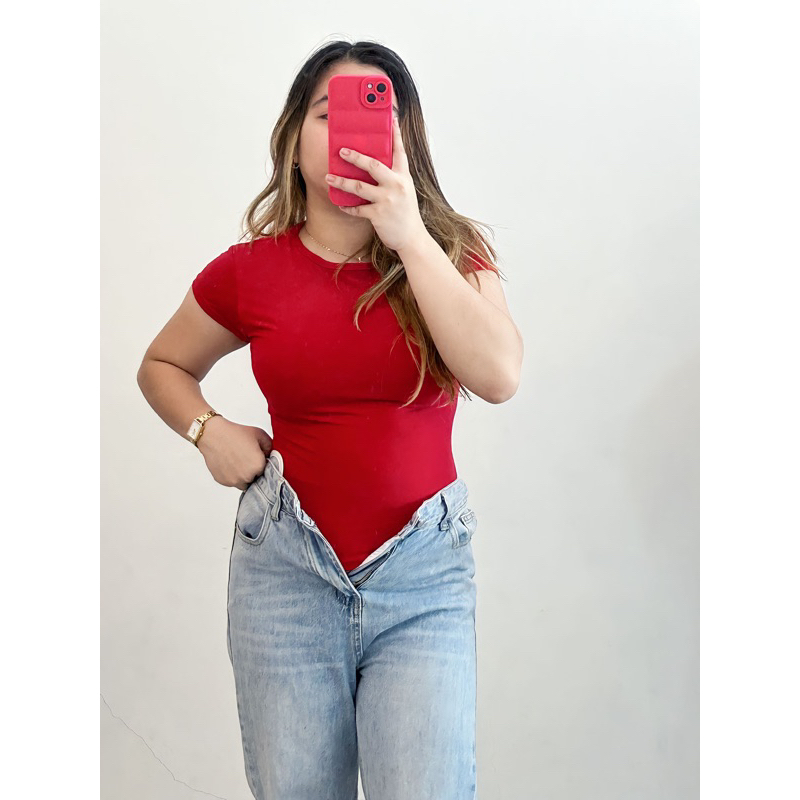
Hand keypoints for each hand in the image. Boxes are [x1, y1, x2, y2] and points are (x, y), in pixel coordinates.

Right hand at [197, 417, 272, 489]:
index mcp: (258, 466)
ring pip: (243, 483)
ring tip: (238, 461)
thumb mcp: (259, 434)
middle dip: (253, 471)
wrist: (213, 434)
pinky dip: (232, 475)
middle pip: (255, 479)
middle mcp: (247, 476)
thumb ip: (269, 446)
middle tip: (246, 458)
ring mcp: (234, 481)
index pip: (266, 471)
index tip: (257, 459)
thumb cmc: (235, 433)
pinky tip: (229, 463)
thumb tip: (270, 455)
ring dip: (243, 476)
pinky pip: (231, 482)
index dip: (262, 464)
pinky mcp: (223, 481)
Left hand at [325, 116, 428, 252]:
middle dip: (355, 157)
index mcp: (404, 176)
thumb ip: (393, 176)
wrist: (412, 238)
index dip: (395, 134)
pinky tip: (340, 204)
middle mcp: (396, 185)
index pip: (399, 151)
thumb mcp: (405, 190)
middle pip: (373, 165)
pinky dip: (347, 207)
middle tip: (341, 150)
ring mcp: (387, 200)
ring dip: (341, 182)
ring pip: (358, 187)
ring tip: (328, 178)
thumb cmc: (406, 213)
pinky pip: (357, 208)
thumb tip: (373, 164)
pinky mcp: (378, 215)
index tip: (391, 118)